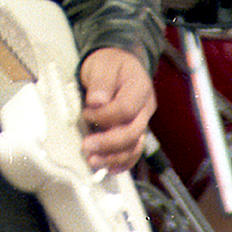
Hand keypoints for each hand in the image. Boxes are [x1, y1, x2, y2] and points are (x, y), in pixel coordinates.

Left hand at [78, 47, 155, 170]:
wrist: (117, 64)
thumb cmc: (109, 64)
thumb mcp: (102, 64)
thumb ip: (101, 82)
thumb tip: (97, 101)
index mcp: (140, 87)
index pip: (126, 109)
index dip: (105, 115)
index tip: (87, 112)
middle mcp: (145, 108)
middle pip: (133, 132)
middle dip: (108, 143)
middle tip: (87, 146)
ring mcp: (141, 121)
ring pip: (134, 146)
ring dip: (113, 157)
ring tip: (93, 161)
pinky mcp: (134, 131)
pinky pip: (133, 151)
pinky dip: (122, 162)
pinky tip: (108, 168)